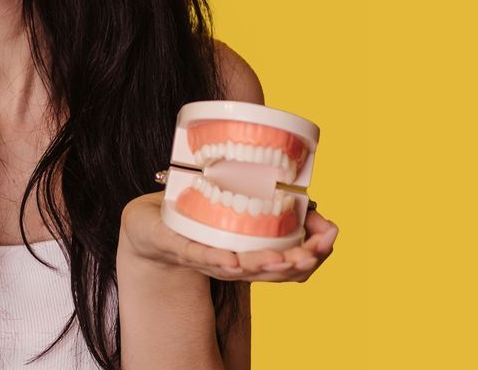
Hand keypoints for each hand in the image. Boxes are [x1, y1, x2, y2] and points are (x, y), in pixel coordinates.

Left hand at [120, 191, 337, 282]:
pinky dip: (217, 259)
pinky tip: (231, 261)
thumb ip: (279, 207)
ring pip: (240, 269)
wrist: (145, 223)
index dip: (314, 256)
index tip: (331, 238)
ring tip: (283, 259)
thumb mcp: (243, 207)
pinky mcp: (177, 246)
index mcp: (251, 257)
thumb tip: (317, 205)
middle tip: (315, 250)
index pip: (290, 266)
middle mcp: (232, 264)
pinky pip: (199, 256)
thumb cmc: (197, 214)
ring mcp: (206, 258)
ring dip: (263, 265)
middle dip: (297, 263)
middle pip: (271, 272)